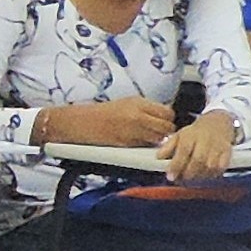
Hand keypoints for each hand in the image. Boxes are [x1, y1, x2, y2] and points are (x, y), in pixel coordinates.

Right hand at [37, 97, 179, 147]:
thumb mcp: (126, 103)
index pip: (168, 113)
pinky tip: (140, 144)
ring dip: (159, 141)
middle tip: (159, 134)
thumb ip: (145, 109)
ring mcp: (133, 130)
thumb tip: (162, 117)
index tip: (163, 122)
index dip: (168, 119)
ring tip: (150, 140)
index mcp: (138, 103)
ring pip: (159, 139)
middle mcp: (138, 116)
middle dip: (166, 132)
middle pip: (167, 127)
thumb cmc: (102, 113)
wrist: (82, 123)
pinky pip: (146, 147)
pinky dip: (147, 147)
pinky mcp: (127, 144)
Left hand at [163, 109, 240, 180]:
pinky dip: (214, 174)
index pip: (183, 151)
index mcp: (190, 135)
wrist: (218, 121)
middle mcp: (205, 140)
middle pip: (198, 161)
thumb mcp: (180, 135)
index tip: (170, 176)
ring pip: (210, 166)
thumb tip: (158, 157)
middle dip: (188, 173)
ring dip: (200, 176)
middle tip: (181, 179)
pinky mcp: (227, 152)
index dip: (176, 166)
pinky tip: (207, 174)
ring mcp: (217, 146)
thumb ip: (168, 147)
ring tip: (193, 177)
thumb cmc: (196, 132)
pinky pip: (222, 167)